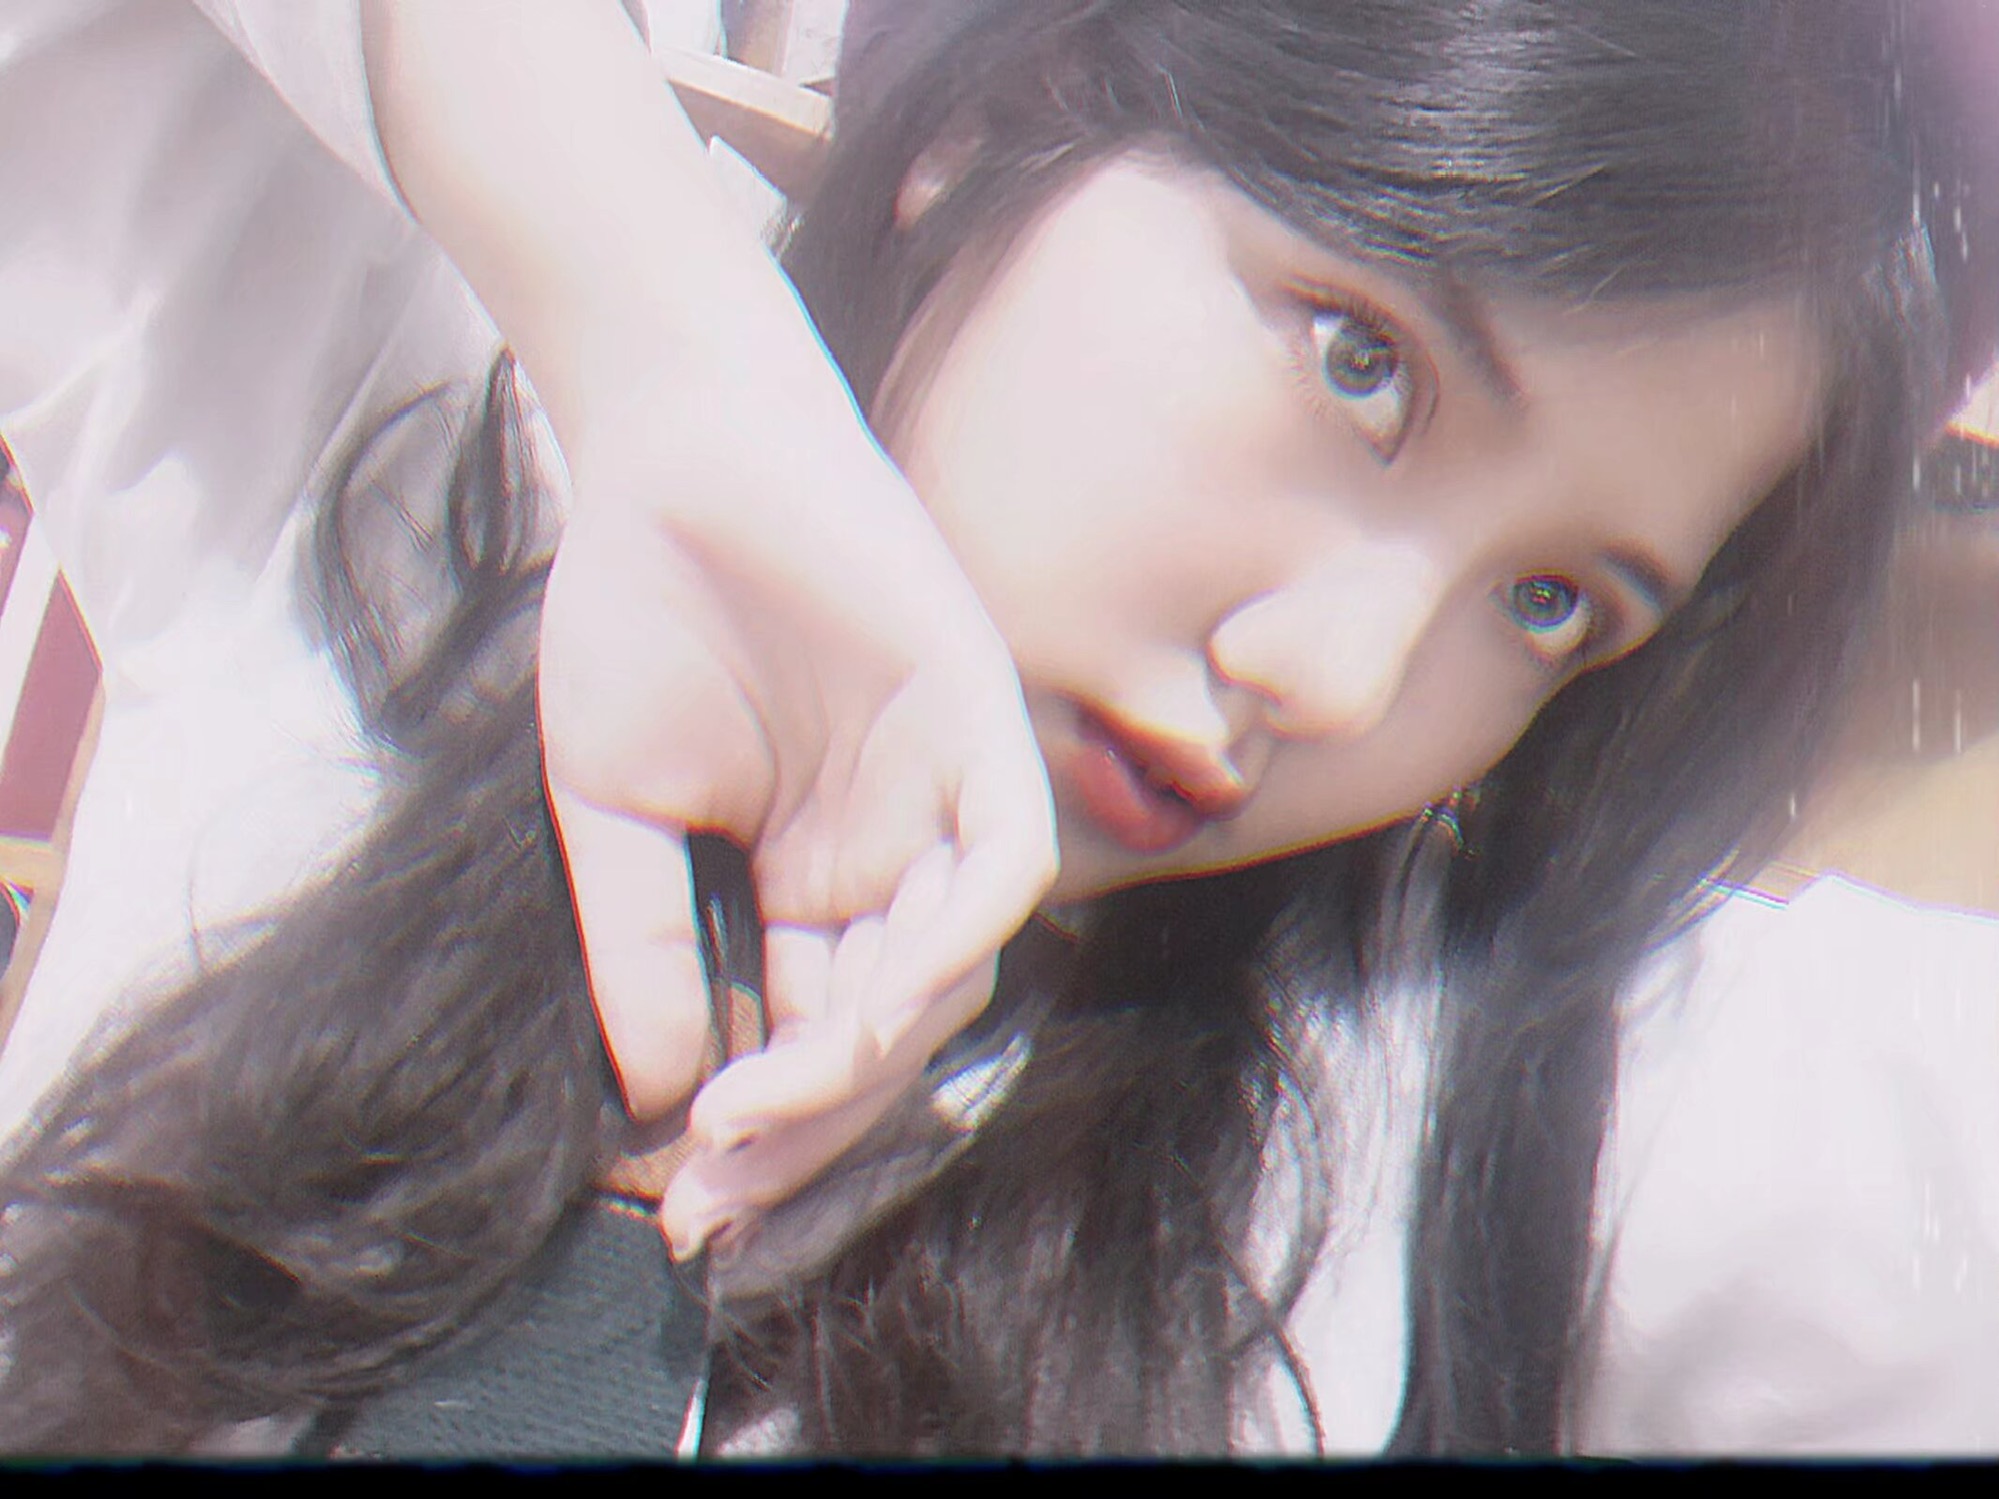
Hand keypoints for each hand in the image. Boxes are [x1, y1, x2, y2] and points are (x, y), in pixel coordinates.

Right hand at [538, 385, 1057, 1257]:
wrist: (667, 454)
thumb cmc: (639, 610)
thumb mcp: (614, 810)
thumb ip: (641, 945)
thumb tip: (662, 1095)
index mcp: (809, 881)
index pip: (811, 1037)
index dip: (766, 1132)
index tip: (690, 1201)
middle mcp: (889, 855)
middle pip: (888, 1030)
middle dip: (812, 1123)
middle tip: (725, 1187)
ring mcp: (941, 793)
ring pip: (951, 970)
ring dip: (868, 1054)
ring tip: (767, 1104)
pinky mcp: (980, 722)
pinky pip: (1004, 862)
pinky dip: (953, 938)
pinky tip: (866, 1001)